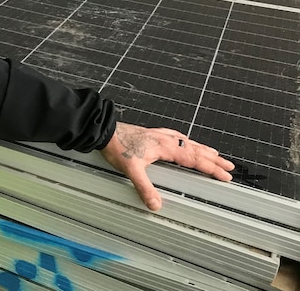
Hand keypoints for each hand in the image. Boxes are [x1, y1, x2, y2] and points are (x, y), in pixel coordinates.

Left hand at [99, 122, 234, 211]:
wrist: (105, 130)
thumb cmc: (118, 147)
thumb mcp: (131, 170)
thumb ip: (144, 188)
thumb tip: (156, 205)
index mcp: (166, 147)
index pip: (195, 159)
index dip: (211, 168)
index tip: (226, 176)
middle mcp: (167, 139)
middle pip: (195, 150)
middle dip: (213, 159)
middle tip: (229, 167)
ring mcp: (160, 135)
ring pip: (188, 142)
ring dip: (203, 149)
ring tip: (215, 155)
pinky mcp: (153, 133)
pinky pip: (177, 137)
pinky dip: (187, 141)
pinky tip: (186, 141)